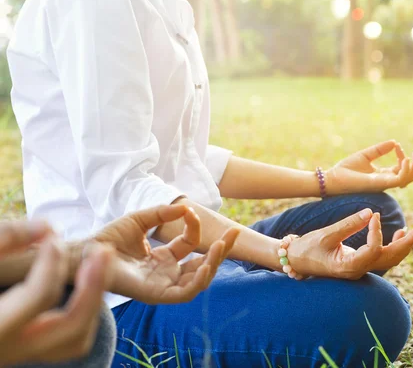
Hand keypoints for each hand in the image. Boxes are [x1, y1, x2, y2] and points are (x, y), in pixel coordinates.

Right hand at [0, 223, 112, 364]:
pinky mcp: (24, 350)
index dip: (52, 263)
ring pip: (75, 339)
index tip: (52, 237)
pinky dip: (83, 313)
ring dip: (94, 301)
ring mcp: (18, 354)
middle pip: (70, 327)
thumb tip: (46, 226)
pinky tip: (82, 283)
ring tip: (96, 264)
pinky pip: (68, 342)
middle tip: (101, 250)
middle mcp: (5, 350)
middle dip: (94, 286)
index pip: (37, 298)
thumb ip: (1, 241)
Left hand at [94, 205, 238, 303]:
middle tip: (235, 232)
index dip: (194, 228)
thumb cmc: (108, 238)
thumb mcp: (140, 219)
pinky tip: (207, 263)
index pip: (188, 245)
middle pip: (202, 265)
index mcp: (162, 258)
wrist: (86, 252)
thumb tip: (185, 208)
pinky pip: (185, 293)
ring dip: (214, 263)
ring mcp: (163, 285)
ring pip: (199, 281)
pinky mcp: (157, 295)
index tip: (190, 212)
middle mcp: (165, 273)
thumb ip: (162, 213)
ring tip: (221, 245)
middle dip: (221, 250)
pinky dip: (199, 280)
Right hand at [286, 209, 412, 279]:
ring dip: (402, 246)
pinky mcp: (360, 264)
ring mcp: (360, 269)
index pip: (373, 249)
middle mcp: (358, 271)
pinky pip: (381, 257)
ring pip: (388, 260)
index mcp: (348, 266)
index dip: (377, 231)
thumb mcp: (326, 234)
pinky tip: (398, 234)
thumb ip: (349, 224)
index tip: (375, 215)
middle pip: (389, 259)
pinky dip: (392, 246)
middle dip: (406, 245)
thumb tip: (371, 212)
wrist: (297, 261)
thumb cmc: (308, 248)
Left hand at [325, 140, 412, 194]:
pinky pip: (399, 179)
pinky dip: (406, 169)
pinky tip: (408, 159)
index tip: (398, 146)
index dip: (403, 156)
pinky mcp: (380, 184)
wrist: (333, 178)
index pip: (401, 168)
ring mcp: (384, 184)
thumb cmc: (346, 169)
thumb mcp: (366, 155)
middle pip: (410, 175)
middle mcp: (386, 181)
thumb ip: (380, 150)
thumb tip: (395, 142)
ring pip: (408, 178)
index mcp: (383, 175)